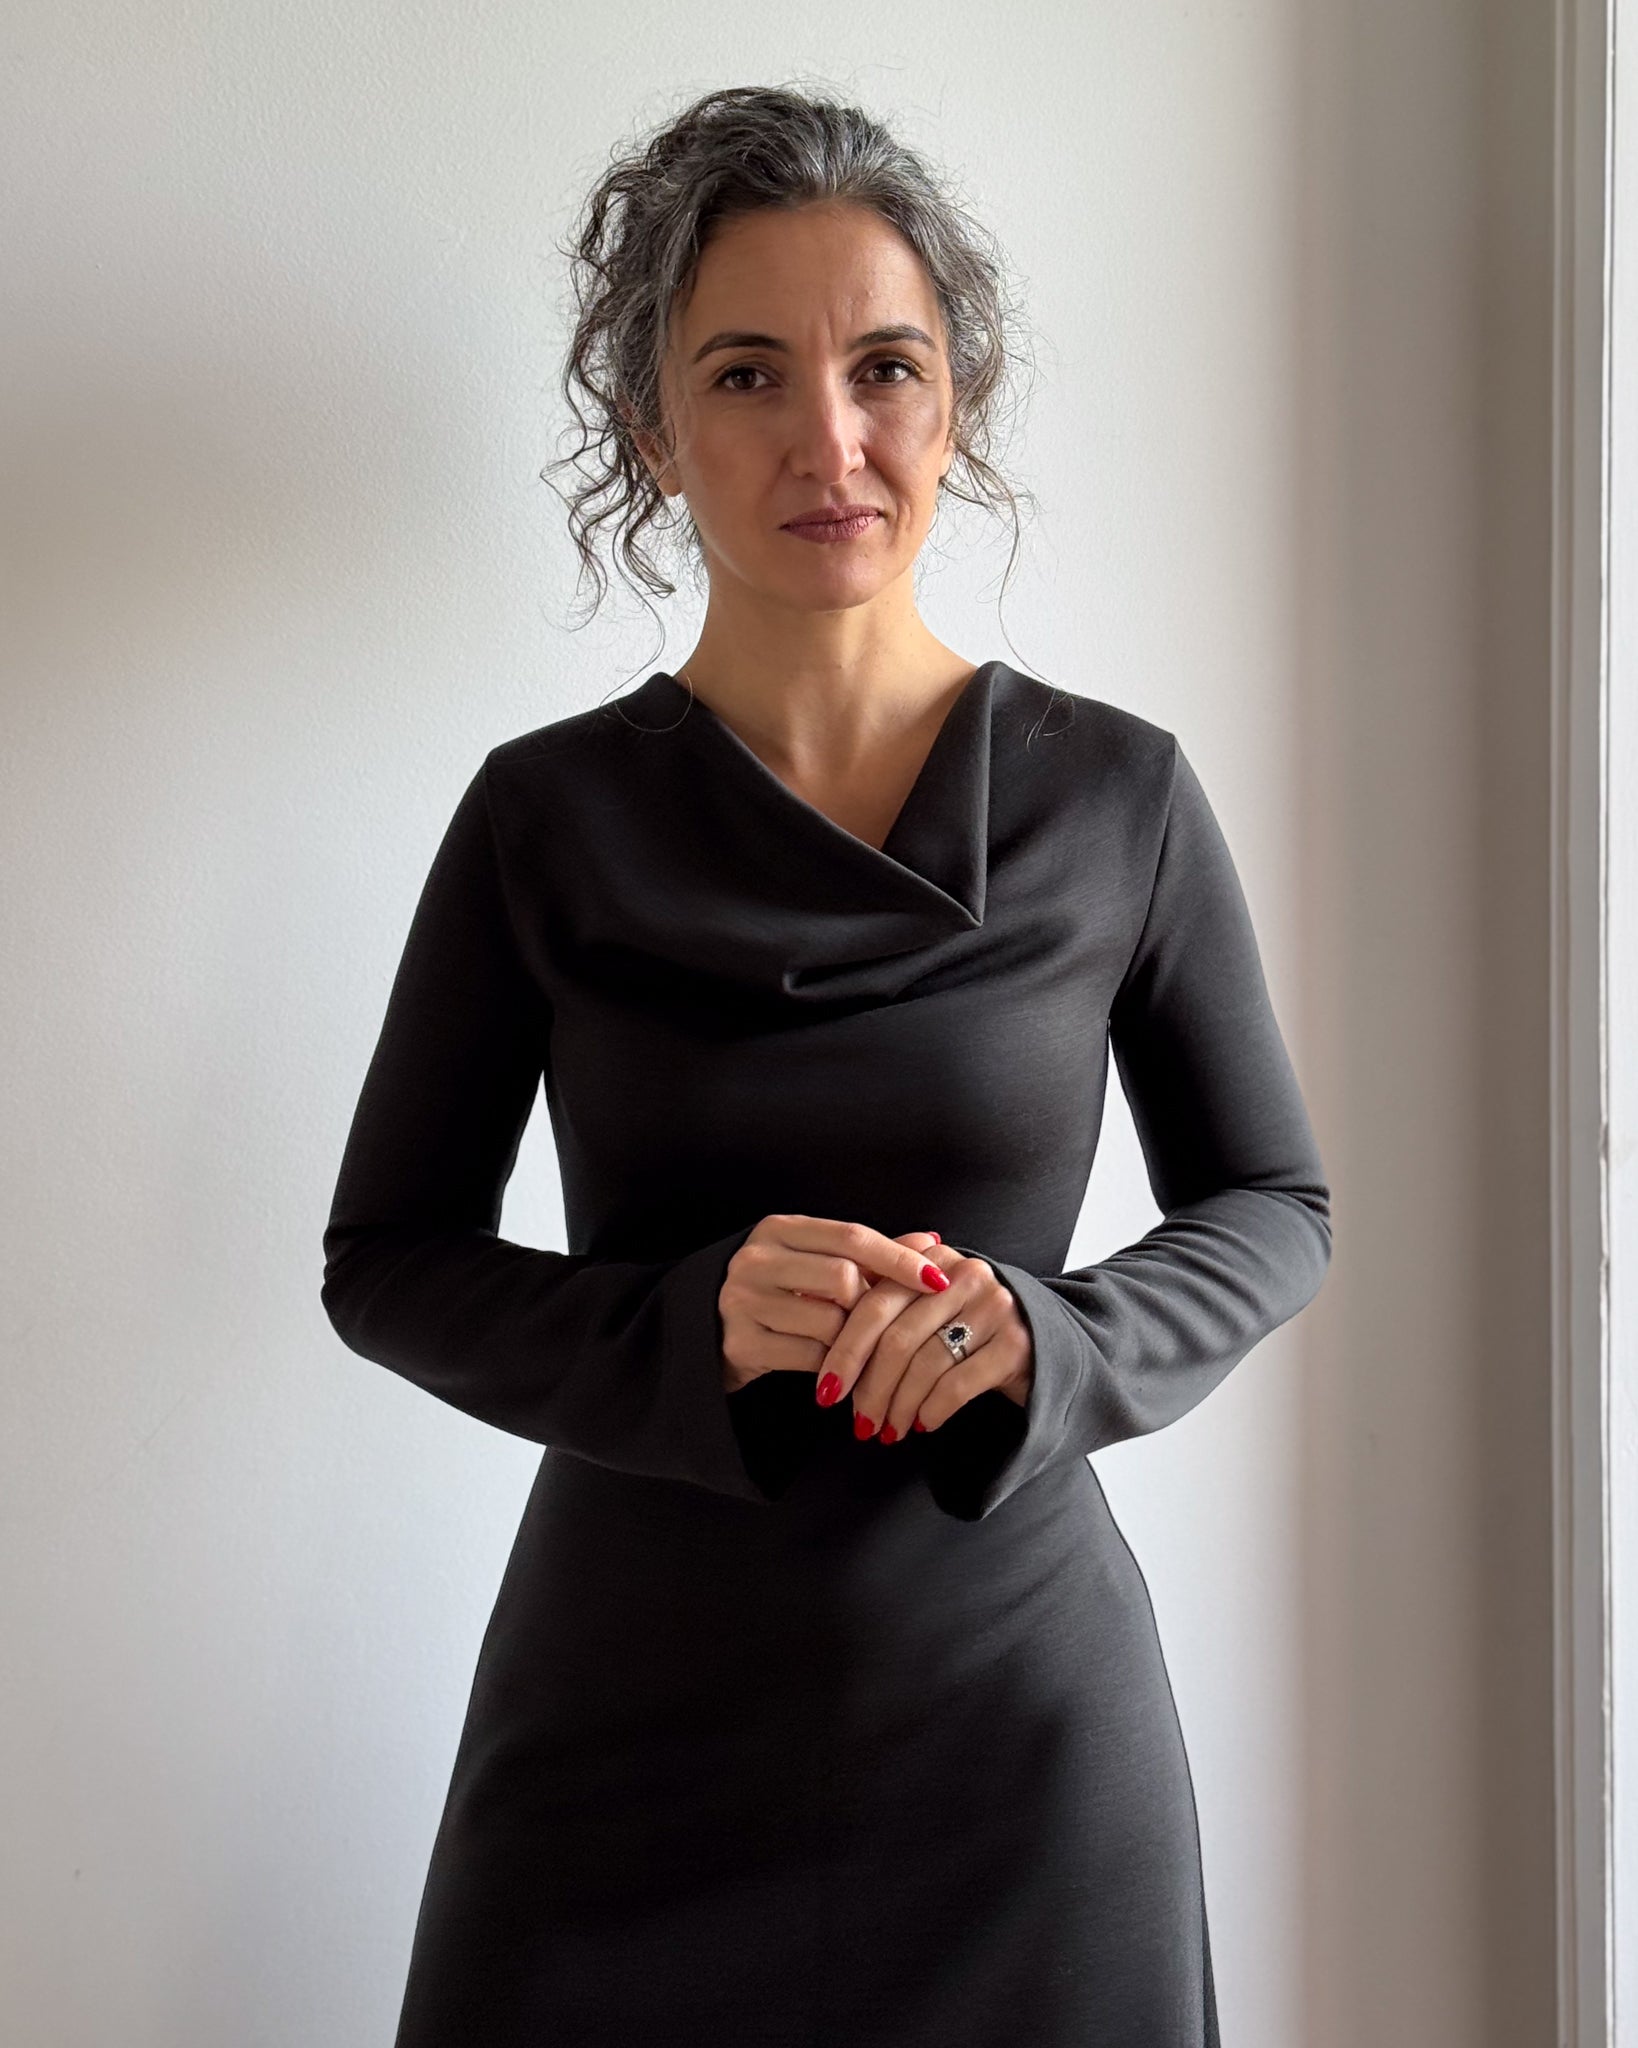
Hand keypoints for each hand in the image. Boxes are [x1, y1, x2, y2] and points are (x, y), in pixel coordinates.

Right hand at [718, 1215, 951, 1395]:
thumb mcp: (816, 1262)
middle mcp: (756, 1260)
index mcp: (778, 1230)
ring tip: (858, 1346)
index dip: (899, 1258)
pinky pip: (810, 1356)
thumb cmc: (779, 1293)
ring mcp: (743, 1302)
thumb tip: (931, 1242)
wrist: (709, 1332)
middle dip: (873, 1304)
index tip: (938, 1278)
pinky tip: (835, 1367)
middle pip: (843, 1277)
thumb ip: (870, 1254)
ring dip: (854, 1339)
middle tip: (886, 1322)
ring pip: (829, 1321)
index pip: (851, 1237)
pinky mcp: (741, 1344)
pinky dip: (833, 1365)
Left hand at [818, 1241, 1035, 1442]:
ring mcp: (994, 1305)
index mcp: (929, 1258)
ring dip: (899, 1405)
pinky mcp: (1016, 1343)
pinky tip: (922, 1424)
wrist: (1042, 1339)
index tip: (826, 1390)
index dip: (845, 1350)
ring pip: (925, 1363)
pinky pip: (958, 1383)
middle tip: (858, 1422)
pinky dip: (932, 1410)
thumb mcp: (924, 1305)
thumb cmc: (963, 1326)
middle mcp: (964, 1274)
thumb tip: (818, 1342)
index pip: (873, 1303)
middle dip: (869, 1387)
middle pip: (897, 1337)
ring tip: (888, 1430)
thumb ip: (881, 1307)